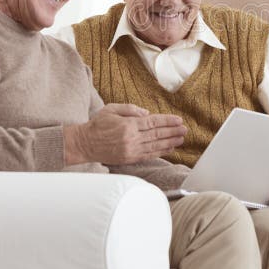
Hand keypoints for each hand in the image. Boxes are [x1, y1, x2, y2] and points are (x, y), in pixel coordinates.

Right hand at [65, 103, 186, 165]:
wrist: (84, 144)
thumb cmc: (97, 124)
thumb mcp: (112, 109)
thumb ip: (131, 109)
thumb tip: (147, 114)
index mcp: (128, 125)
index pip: (153, 122)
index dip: (167, 121)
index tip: (178, 120)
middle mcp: (131, 138)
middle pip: (157, 134)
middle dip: (173, 131)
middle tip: (185, 129)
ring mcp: (130, 150)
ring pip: (155, 146)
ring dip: (170, 142)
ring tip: (181, 139)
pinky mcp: (129, 159)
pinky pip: (148, 155)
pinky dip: (160, 152)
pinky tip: (169, 149)